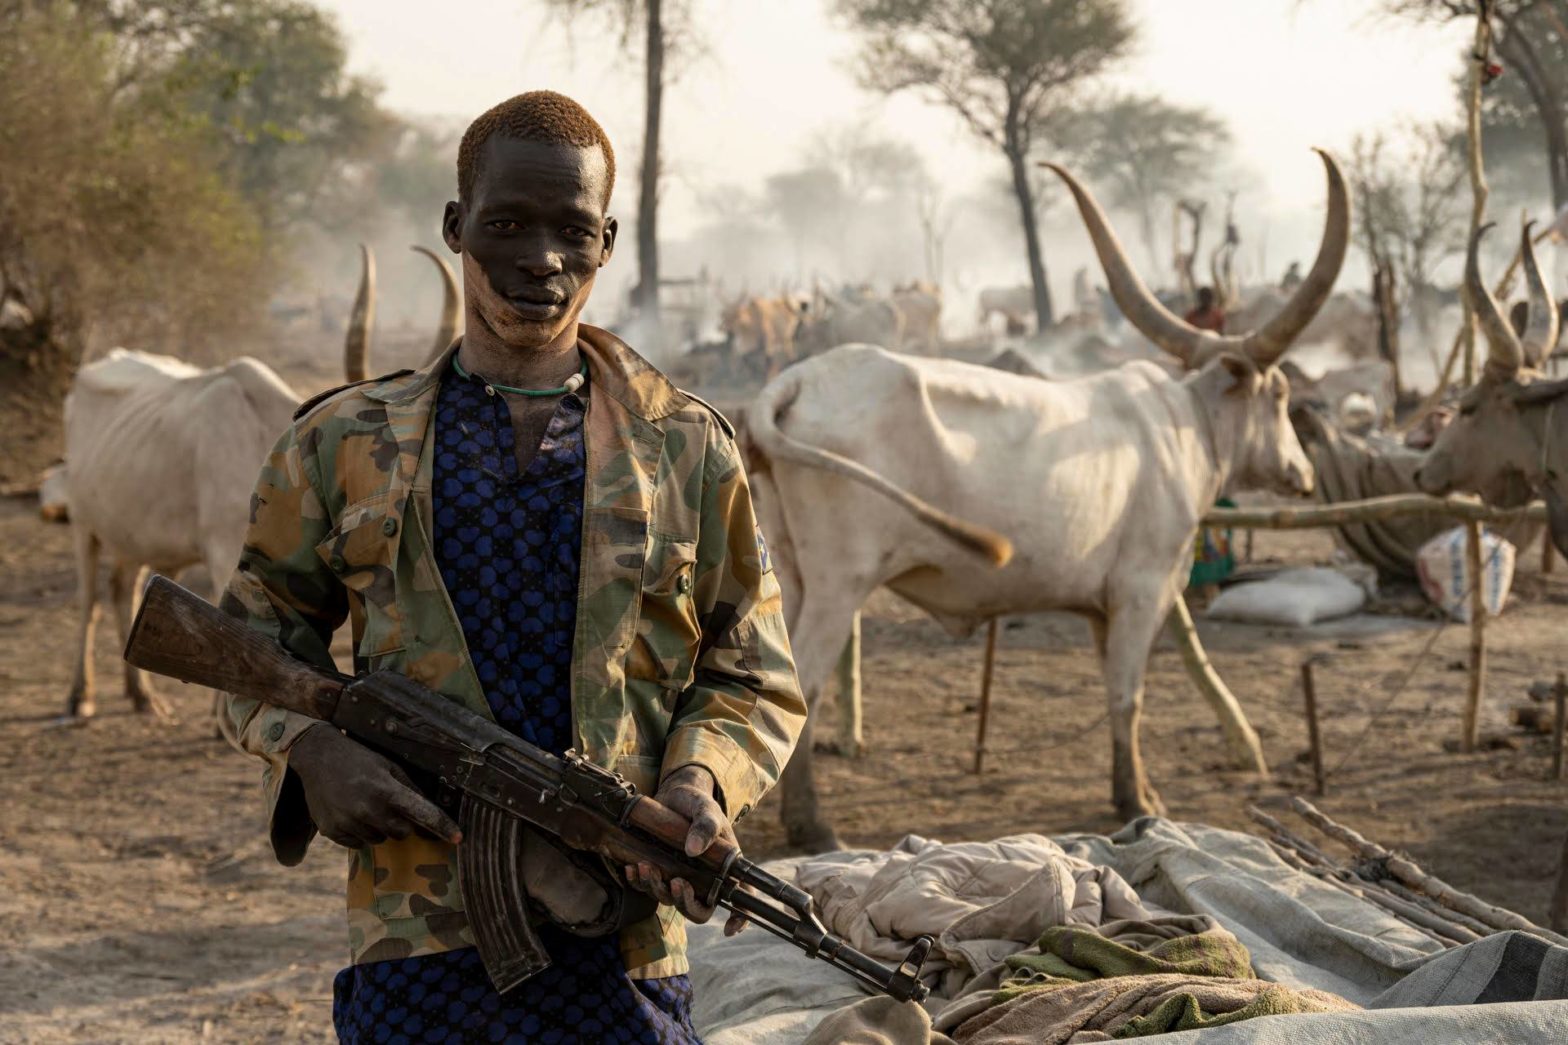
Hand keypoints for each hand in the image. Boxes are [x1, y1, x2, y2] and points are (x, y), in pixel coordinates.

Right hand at [289, 724, 461, 849]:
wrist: (318, 756)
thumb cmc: (360, 760)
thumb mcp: (390, 767)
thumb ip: (411, 790)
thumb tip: (431, 812)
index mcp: (386, 789)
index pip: (422, 813)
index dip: (442, 826)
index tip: (458, 838)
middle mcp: (367, 809)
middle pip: (402, 833)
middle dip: (401, 823)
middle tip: (387, 804)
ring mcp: (348, 822)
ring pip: (379, 840)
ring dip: (379, 828)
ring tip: (365, 804)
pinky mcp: (332, 832)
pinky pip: (358, 844)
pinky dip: (359, 832)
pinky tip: (350, 812)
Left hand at [624, 765, 747, 935]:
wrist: (673, 794)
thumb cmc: (696, 802)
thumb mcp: (706, 809)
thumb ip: (705, 826)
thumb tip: (693, 850)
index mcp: (723, 867)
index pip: (738, 898)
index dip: (738, 918)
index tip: (728, 929)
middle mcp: (702, 878)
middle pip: (698, 909)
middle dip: (685, 903)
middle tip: (677, 883)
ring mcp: (678, 876)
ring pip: (668, 900)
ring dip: (656, 888)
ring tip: (645, 866)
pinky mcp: (658, 871)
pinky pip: (646, 887)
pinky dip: (637, 881)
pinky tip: (631, 867)